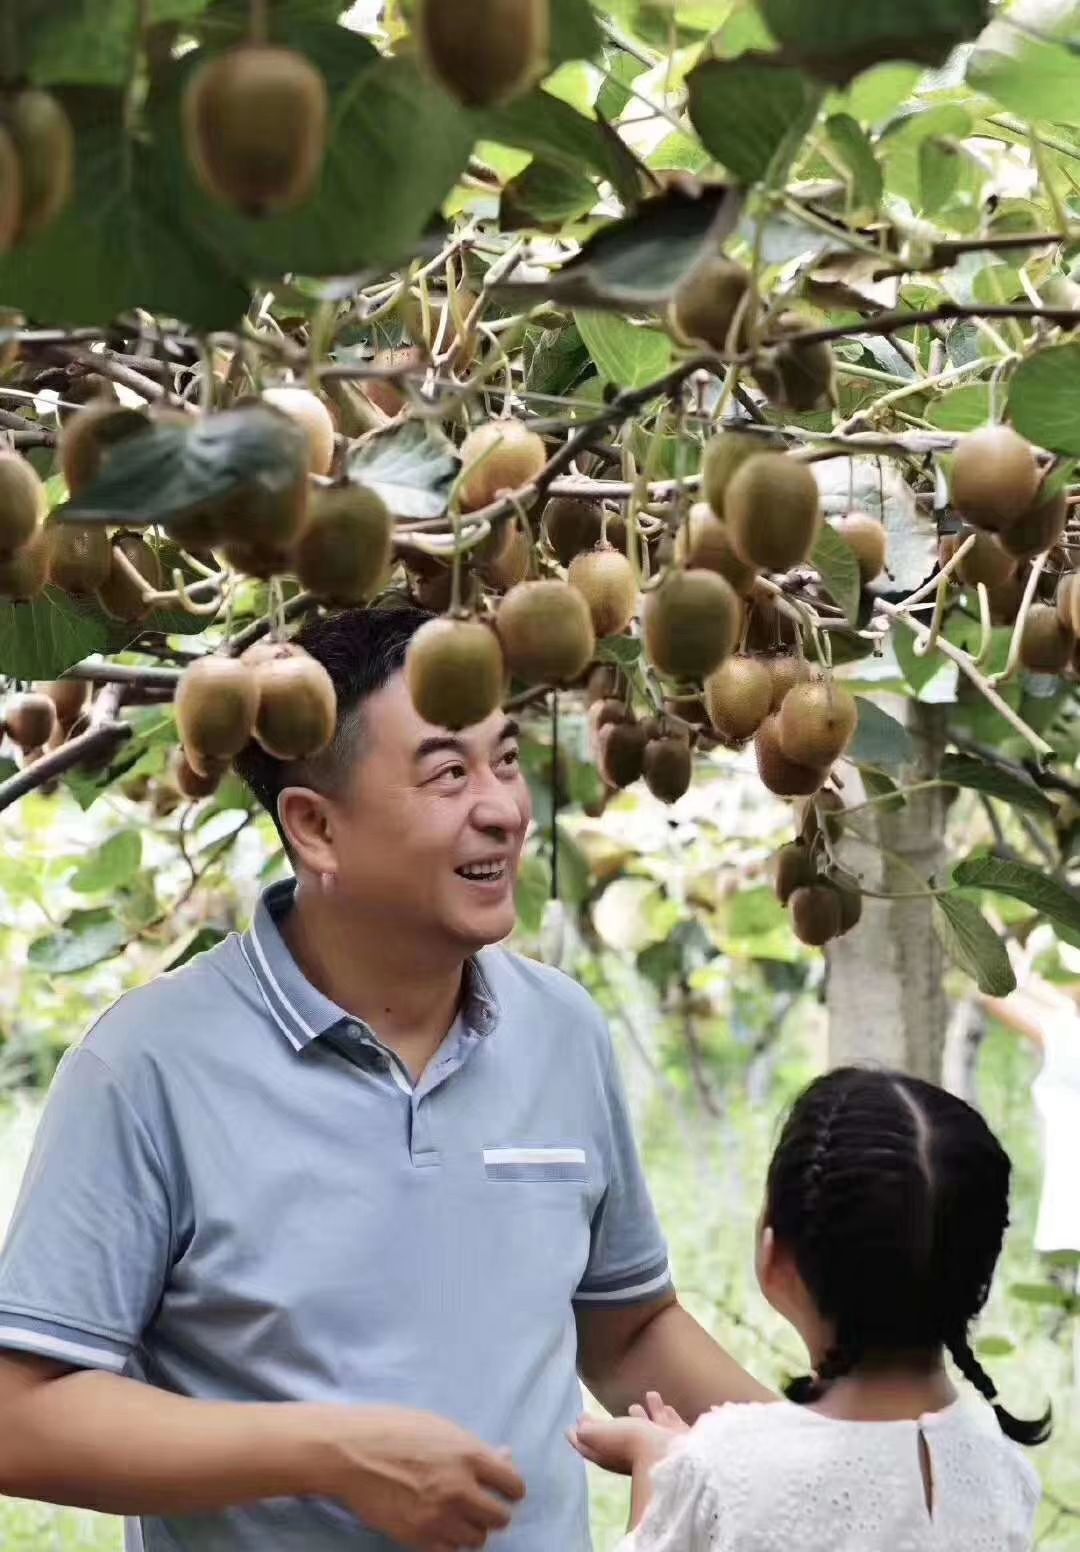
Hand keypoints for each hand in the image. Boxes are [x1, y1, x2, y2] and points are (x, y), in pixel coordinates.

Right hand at [321, 1405, 524, 1550]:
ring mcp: (439, 1516)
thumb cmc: (394, 1430)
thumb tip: (505, 1456)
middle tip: (480, 1505)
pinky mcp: (417, 1537)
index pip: (514, 1486)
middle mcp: (460, 1489)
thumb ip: (474, 1447)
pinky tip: (440, 1528)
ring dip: (471, 1529)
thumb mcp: (441, 1428)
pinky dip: (449, 1543)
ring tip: (457, 1516)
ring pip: (477, 1540)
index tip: (503, 1491)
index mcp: (469, 1455)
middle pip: (500, 1518)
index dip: (510, 1489)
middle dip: (493, 1512)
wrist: (351, 1452)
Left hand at [569, 1392, 687, 1476]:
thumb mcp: (599, 1436)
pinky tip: (666, 1405)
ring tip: (648, 1396)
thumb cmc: (630, 1445)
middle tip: (613, 1411)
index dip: (579, 1439)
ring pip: (651, 1428)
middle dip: (620, 1424)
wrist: (669, 1458)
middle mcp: (634, 1455)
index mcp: (610, 1456)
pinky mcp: (681, 1445)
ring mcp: (658, 1450)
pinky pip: (672, 1427)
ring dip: (648, 1414)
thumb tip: (579, 1426)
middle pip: (624, 1438)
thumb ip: (587, 1431)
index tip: (570, 1429)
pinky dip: (668, 1415)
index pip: (591, 1448)